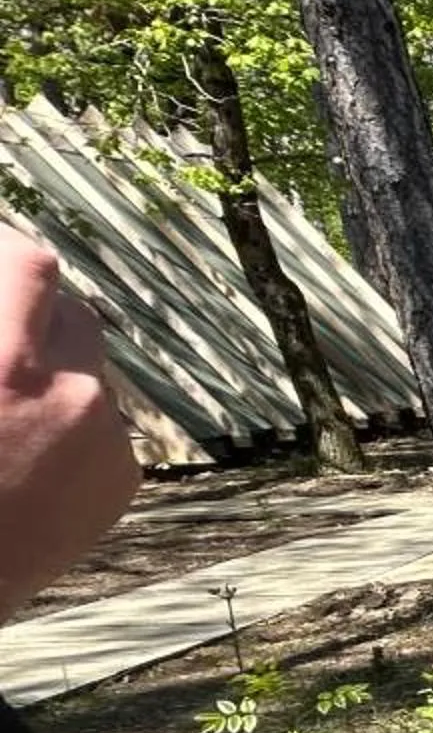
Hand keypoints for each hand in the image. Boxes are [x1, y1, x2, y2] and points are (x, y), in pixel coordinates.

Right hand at [0, 227, 138, 624]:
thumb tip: (5, 317)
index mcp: (4, 367)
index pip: (29, 266)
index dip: (10, 251)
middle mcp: (69, 393)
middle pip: (72, 315)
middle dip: (38, 316)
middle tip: (5, 335)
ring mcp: (104, 439)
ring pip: (90, 374)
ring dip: (55, 376)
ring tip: (8, 414)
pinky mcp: (121, 481)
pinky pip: (102, 429)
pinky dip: (71, 429)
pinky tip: (27, 462)